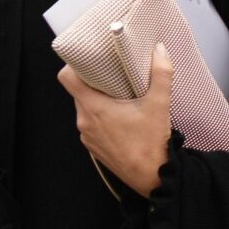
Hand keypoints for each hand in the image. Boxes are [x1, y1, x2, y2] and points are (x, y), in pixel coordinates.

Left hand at [58, 42, 174, 197]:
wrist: (153, 178)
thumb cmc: (152, 143)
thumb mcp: (159, 104)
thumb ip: (161, 74)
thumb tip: (160, 50)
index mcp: (93, 107)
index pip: (67, 78)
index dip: (74, 65)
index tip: (89, 59)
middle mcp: (84, 121)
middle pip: (78, 92)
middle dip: (92, 82)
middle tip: (110, 73)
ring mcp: (87, 136)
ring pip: (85, 108)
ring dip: (98, 101)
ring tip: (118, 95)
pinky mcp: (94, 147)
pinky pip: (91, 125)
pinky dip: (101, 118)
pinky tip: (119, 117)